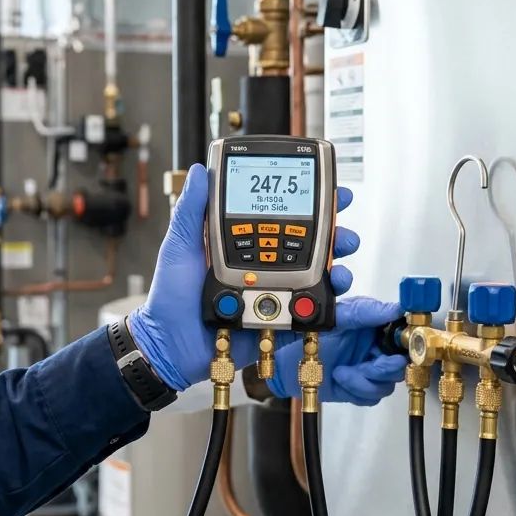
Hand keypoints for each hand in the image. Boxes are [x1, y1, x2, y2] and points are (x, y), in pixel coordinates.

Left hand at [128, 163, 358, 390]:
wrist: (171, 343)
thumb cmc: (171, 297)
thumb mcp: (180, 246)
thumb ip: (192, 211)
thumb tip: (200, 172)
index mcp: (241, 241)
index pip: (280, 215)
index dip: (307, 202)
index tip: (327, 190)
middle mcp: (262, 263)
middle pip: (309, 243)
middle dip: (334, 234)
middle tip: (344, 232)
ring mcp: (272, 290)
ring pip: (316, 274)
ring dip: (337, 266)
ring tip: (341, 264)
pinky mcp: (278, 317)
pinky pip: (309, 308)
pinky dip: (328, 300)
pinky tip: (334, 291)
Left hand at [268, 296, 406, 405]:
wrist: (281, 358)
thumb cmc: (304, 331)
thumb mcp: (333, 317)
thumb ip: (363, 311)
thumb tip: (394, 308)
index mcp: (372, 324)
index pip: (402, 332)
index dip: (407, 340)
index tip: (402, 345)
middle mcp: (373, 346)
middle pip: (400, 363)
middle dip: (384, 367)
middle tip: (371, 364)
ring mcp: (366, 368)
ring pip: (387, 383)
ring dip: (364, 380)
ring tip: (343, 371)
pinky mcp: (358, 387)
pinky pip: (371, 396)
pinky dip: (356, 390)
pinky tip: (339, 378)